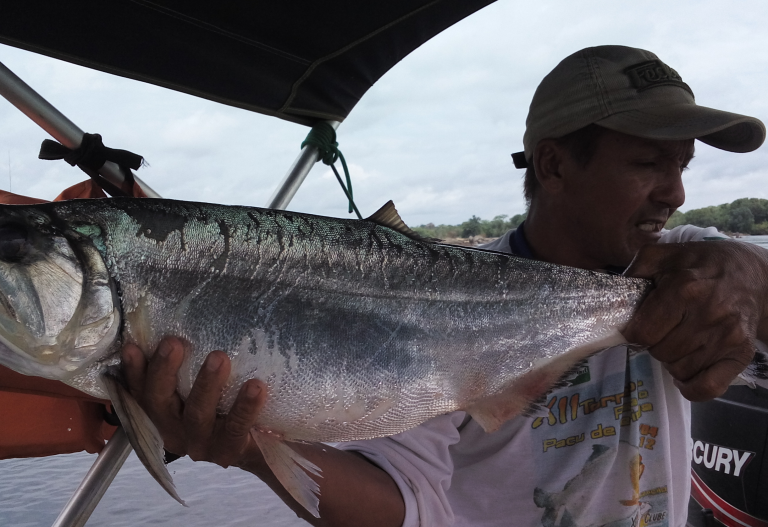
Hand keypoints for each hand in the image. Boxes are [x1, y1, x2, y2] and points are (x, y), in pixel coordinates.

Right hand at [121, 337, 265, 467]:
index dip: (133, 371)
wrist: (257, 448)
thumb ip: (189, 366)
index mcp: (162, 414)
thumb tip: (190, 320)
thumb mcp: (202, 389)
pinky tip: (256, 386)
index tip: (131, 347)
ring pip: (197, 413)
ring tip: (218, 357)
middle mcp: (174, 430)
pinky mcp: (228, 450)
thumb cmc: (225, 408)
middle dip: (164, 370)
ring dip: (206, 384)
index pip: (141, 391)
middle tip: (173, 342)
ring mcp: (199, 443)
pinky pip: (235, 427)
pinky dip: (245, 406)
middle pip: (160, 402)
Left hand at [624, 241, 767, 400]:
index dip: (634, 332)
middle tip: (664, 329)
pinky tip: (686, 372)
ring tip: (679, 341)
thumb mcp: (663, 255)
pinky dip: (691, 386)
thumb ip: (634, 270)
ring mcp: (728, 337)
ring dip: (672, 361)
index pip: (643, 332)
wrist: (753, 274)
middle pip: (659, 352)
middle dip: (654, 343)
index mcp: (685, 289)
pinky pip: (707, 388)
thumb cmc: (701, 265)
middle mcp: (709, 314)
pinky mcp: (742, 354)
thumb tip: (614, 300)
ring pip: (679, 370)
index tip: (639, 325)